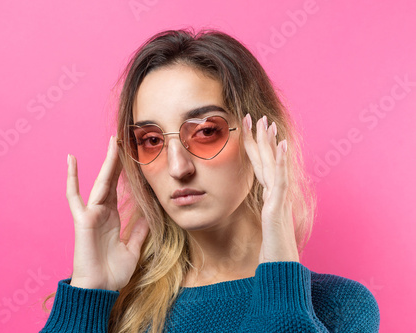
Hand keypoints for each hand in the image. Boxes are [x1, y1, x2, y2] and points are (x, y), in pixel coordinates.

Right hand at [66, 136, 148, 289]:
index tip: (132, 156)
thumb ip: (138, 231)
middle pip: (111, 180)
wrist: (99, 290)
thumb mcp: (132, 249)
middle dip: (117, 160)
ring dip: (107, 162)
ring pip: (101, 182)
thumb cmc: (112, 273)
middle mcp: (102, 212)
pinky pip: (75, 196)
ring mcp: (91, 214)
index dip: (125, 173)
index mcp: (112, 218)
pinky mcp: (83, 219)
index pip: (120, 189)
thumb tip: (148, 217)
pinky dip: (72, 178)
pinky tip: (71, 159)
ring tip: (113, 142)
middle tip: (123, 140)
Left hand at [242, 115, 299, 263]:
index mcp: (269, 196)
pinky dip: (281, 161)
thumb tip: (254, 204)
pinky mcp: (279, 207)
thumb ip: (261, 212)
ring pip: (274, 165)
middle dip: (261, 138)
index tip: (248, 129)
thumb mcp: (262, 226)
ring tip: (267, 123)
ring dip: (270, 143)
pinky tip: (281, 145)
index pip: (259, 167)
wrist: (281, 268)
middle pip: (267, 161)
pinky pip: (280, 180)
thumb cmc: (271, 250)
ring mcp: (279, 199)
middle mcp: (275, 194)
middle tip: (257, 117)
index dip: (254, 148)